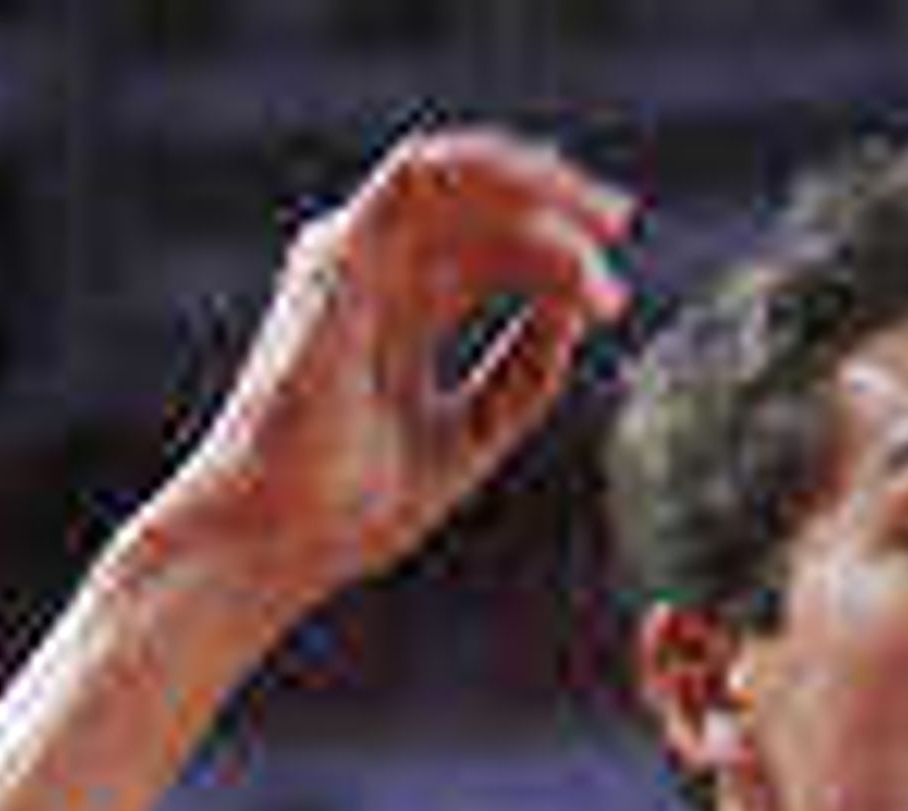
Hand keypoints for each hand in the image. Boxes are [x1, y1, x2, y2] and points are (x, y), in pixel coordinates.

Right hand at [152, 131, 634, 627]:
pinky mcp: (338, 253)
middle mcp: (374, 269)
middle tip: (622, 220)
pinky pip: (421, 181)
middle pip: (475, 204)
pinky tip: (553, 237)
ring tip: (601, 228)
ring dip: (533, 188)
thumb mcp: (470, 436)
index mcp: (401, 311)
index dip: (554, 253)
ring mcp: (351, 254)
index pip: (484, 249)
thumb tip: (577, 311)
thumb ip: (521, 378)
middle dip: (555, 201)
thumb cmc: (357, 508)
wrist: (285, 534)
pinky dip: (492, 192)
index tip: (616, 290)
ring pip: (454, 178)